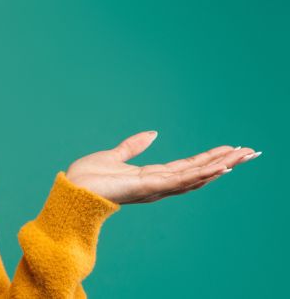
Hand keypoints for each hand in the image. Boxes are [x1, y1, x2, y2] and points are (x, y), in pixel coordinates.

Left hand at [64, 131, 260, 204]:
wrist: (73, 190)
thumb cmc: (88, 177)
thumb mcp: (114, 155)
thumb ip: (133, 146)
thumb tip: (153, 133)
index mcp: (152, 176)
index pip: (188, 166)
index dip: (210, 158)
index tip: (231, 149)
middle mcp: (159, 184)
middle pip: (199, 172)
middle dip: (225, 161)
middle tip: (250, 152)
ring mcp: (156, 187)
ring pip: (196, 175)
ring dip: (220, 165)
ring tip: (242, 156)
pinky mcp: (148, 187)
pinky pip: (180, 180)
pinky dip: (200, 174)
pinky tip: (219, 167)